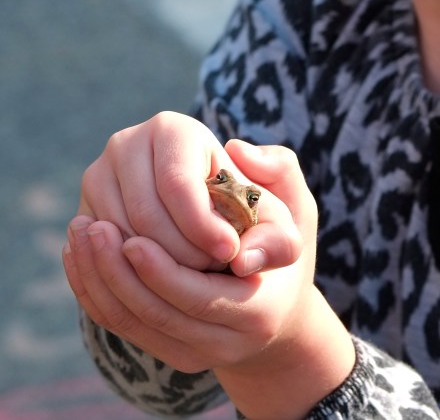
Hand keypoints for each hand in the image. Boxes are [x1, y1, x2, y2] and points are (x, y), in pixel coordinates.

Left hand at [64, 141, 354, 418]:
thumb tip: (237, 151)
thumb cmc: (278, 239)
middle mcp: (228, 342)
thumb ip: (280, 173)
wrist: (275, 299)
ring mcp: (196, 353)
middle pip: (158, 310)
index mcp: (259, 309)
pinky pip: (122, 328)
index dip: (162, 267)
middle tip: (91, 226)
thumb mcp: (295, 207)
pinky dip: (94, 293)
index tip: (131, 235)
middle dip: (118, 270)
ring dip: (99, 278)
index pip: (199, 294)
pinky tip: (78, 253)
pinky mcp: (170, 352)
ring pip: (133, 322)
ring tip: (80, 234)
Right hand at [73, 111, 300, 269]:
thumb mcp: (280, 216)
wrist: (216, 230)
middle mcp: (126, 144)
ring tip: (198, 273)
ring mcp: (97, 178)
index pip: (178, 184)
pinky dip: (133, 277)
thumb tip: (242, 219)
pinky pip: (100, 256)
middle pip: (144, 215)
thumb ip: (277, 223)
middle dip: (183, 253)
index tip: (229, 254)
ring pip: (118, 240)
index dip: (203, 226)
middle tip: (214, 270)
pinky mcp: (84, 212)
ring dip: (159, 269)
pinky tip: (169, 282)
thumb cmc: (251, 217)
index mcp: (172, 129)